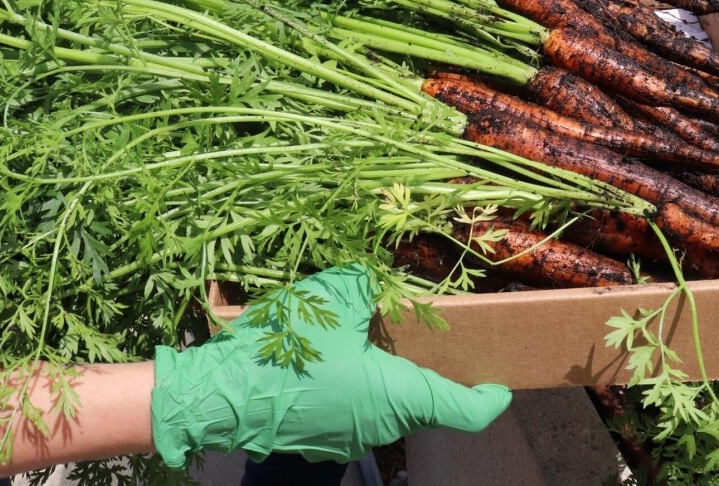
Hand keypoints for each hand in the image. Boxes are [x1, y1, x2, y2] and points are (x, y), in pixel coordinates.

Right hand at [150, 264, 511, 467]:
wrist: (217, 395)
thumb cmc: (285, 348)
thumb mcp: (331, 297)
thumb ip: (365, 285)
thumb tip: (377, 280)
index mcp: (396, 396)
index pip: (464, 410)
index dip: (489, 399)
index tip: (500, 385)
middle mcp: (380, 426)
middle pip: (424, 405)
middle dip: (433, 376)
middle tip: (433, 343)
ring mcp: (347, 438)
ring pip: (387, 408)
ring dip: (389, 379)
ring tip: (374, 341)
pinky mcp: (320, 439)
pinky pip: (354, 412)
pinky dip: (358, 388)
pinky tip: (335, 359)